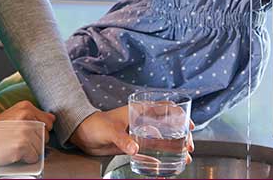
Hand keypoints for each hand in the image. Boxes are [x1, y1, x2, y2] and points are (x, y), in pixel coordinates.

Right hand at [0, 100, 55, 170]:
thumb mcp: (12, 117)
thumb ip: (33, 116)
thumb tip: (52, 118)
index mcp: (25, 107)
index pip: (49, 121)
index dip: (40, 131)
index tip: (26, 133)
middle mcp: (26, 116)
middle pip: (46, 135)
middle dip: (35, 142)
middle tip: (16, 141)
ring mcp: (24, 131)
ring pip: (41, 147)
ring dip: (30, 152)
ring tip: (13, 147)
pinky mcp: (21, 146)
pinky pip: (34, 158)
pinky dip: (25, 160)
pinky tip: (12, 154)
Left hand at [70, 106, 193, 163]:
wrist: (83, 134)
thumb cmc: (95, 125)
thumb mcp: (110, 130)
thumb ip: (122, 139)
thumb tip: (135, 149)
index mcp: (139, 111)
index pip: (164, 108)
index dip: (179, 114)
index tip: (188, 125)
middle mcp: (142, 121)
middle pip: (168, 125)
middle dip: (181, 135)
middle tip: (189, 146)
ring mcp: (139, 134)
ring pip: (162, 139)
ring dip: (175, 147)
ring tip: (185, 158)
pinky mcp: (134, 145)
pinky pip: (151, 151)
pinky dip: (160, 157)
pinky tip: (166, 165)